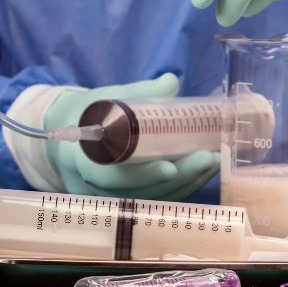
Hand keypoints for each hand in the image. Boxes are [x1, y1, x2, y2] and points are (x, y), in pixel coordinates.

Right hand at [44, 73, 219, 200]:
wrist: (72, 139)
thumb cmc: (92, 116)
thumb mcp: (108, 98)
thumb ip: (139, 92)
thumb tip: (170, 82)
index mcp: (84, 159)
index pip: (112, 174)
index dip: (142, 173)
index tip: (170, 167)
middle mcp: (96, 187)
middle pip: (141, 189)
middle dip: (178, 176)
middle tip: (208, 157)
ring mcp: (112, 200)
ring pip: (154, 198)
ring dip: (188, 181)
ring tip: (215, 160)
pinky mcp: (129, 203)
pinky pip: (159, 200)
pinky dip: (184, 186)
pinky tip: (204, 170)